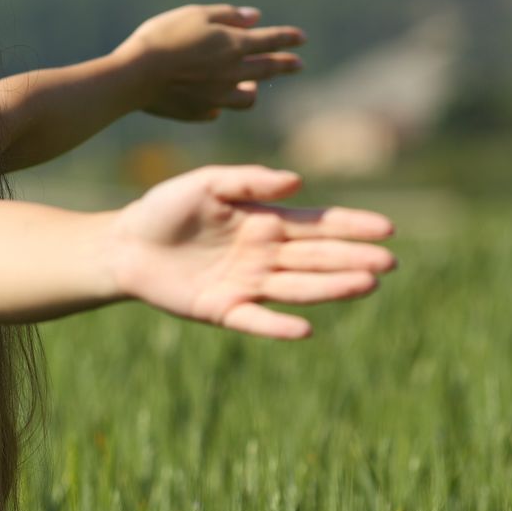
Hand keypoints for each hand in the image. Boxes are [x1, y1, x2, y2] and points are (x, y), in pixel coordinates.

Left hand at [108, 165, 396, 338]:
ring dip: (331, 288)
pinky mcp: (224, 310)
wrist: (124, 244)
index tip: (386, 228)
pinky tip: (304, 329)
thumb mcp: (205, 183)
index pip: (317, 224)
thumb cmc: (165, 208)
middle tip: (388, 262)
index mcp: (264, 222)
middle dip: (353, 259)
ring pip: (297, 288)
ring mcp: (247, 284)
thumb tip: (297, 182)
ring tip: (366, 285)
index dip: (351, 226)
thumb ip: (247, 181)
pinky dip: (278, 326)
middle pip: (316, 258)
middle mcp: (264, 255)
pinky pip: (256, 321)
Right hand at [122, 3, 305, 120]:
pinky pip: (216, 111)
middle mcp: (232, 73)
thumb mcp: (195, 15)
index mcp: (233, 45)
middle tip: (297, 65)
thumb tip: (254, 16)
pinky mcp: (198, 112)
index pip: (270, 40)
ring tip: (253, 86)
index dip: (288, 38)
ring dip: (253, 89)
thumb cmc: (163, 38)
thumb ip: (226, 15)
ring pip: (246, 98)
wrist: (135, 76)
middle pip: (267, 69)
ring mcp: (217, 97)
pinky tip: (214, 103)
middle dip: (285, 65)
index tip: (302, 38)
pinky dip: (219, 105)